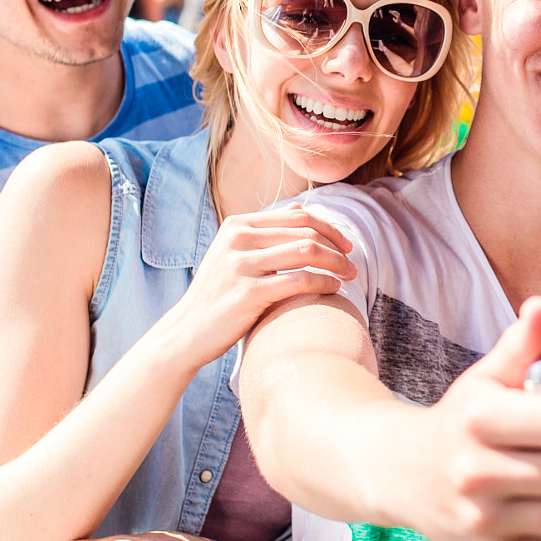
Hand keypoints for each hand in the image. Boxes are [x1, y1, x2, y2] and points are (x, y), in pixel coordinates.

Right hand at [151, 209, 357, 372]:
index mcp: (237, 224)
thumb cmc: (219, 295)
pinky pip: (299, 280)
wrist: (186, 332)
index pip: (298, 216)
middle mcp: (238, 238)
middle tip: (353, 265)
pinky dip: (324, 283)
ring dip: (336, 263)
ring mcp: (241, 264)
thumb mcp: (236, 255)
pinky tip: (334, 290)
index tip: (346, 246)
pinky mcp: (248, 292)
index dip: (329, 228)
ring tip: (349, 277)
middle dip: (337, 247)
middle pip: (306, 231)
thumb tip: (300, 208)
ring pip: (307, 251)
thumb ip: (266, 232)